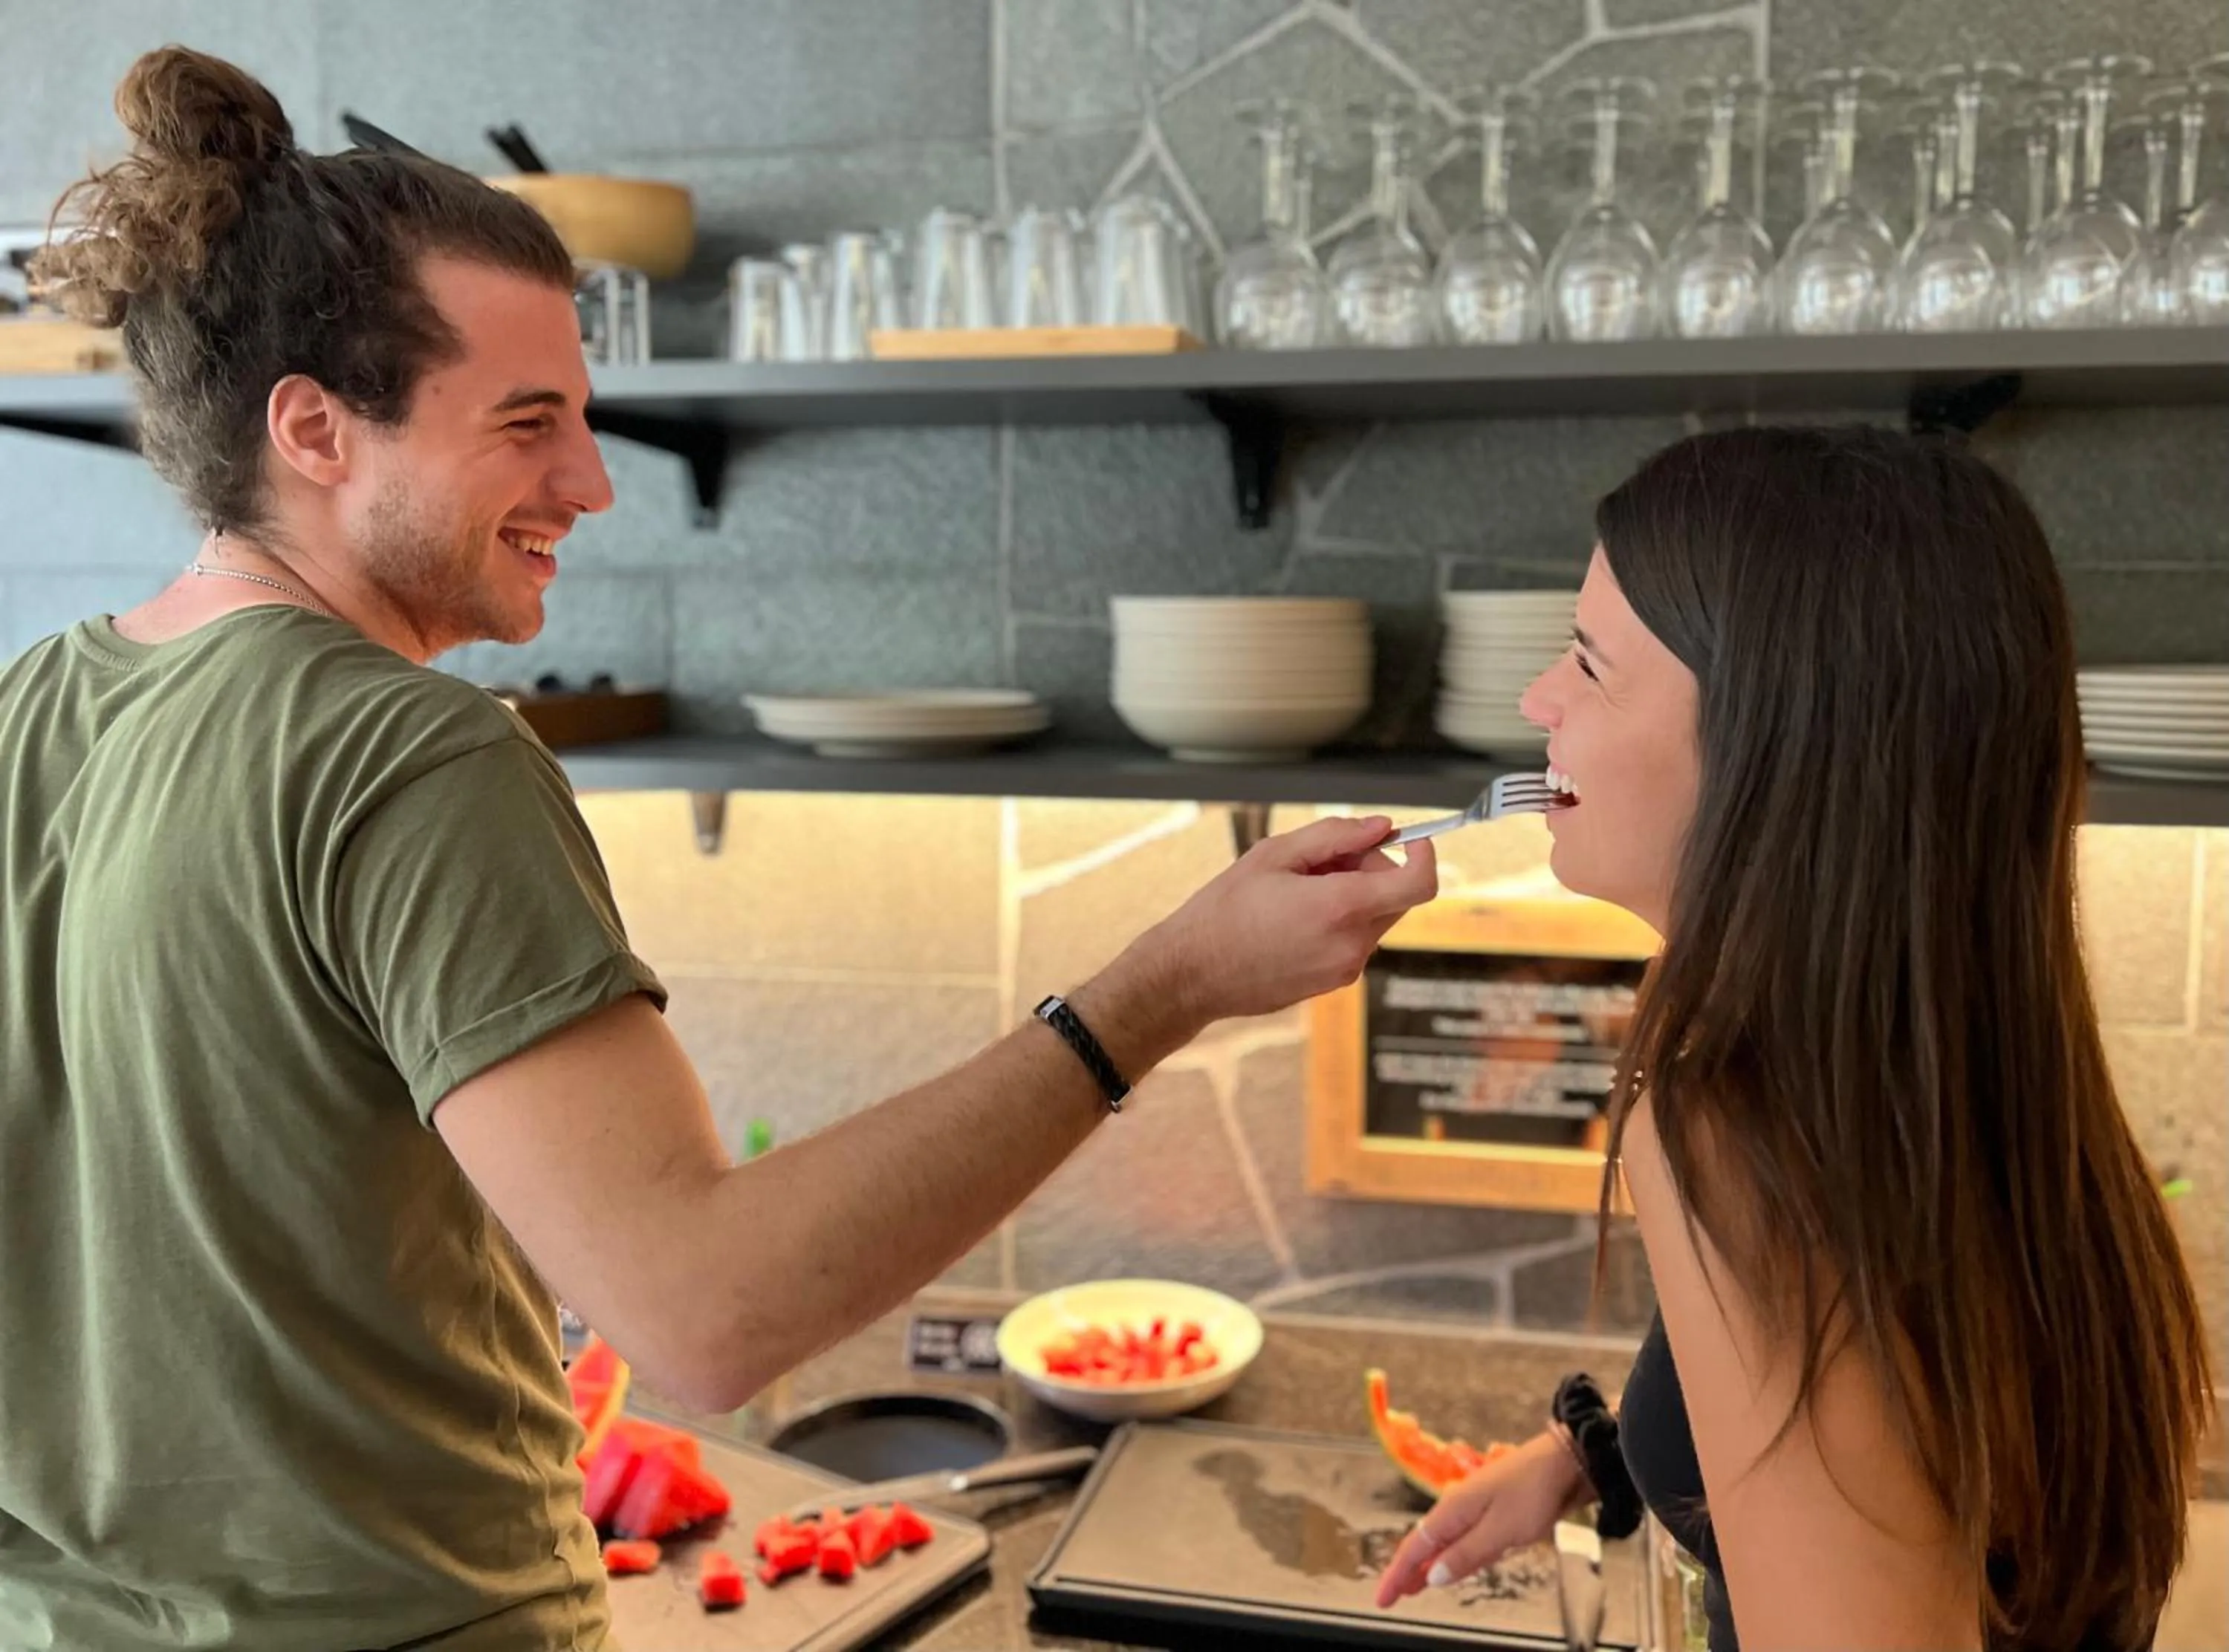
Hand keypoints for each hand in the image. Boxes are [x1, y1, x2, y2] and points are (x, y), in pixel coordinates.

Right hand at [1142, 814, 1436, 1026]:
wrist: (1193, 975)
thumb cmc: (1224, 911)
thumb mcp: (1274, 855)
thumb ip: (1336, 836)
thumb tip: (1382, 827)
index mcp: (1341, 907)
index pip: (1419, 883)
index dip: (1424, 855)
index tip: (1410, 837)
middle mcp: (1352, 944)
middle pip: (1394, 896)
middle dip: (1370, 870)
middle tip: (1319, 861)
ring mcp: (1345, 969)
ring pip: (1374, 918)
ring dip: (1352, 897)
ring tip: (1296, 893)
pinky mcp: (1334, 984)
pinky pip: (1354, 941)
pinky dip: (1339, 922)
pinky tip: (1293, 919)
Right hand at [1373, 1430, 1587, 1607]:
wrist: (1565, 1463)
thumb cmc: (1534, 1492)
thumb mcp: (1500, 1531)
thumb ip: (1466, 1555)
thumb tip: (1432, 1576)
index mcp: (1453, 1510)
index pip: (1415, 1548)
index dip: (1397, 1575)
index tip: (1383, 1599)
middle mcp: (1459, 1508)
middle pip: (1425, 1546)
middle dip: (1407, 1571)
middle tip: (1393, 1596)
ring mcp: (1477, 1509)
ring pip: (1444, 1544)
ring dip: (1428, 1566)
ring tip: (1413, 1586)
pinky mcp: (1495, 1513)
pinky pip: (1465, 1541)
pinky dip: (1453, 1558)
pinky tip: (1451, 1567)